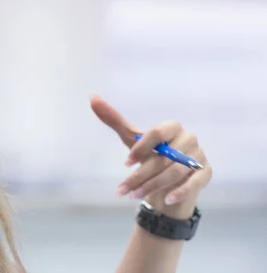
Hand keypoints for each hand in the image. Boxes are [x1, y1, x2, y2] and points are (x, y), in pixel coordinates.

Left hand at [90, 94, 212, 218]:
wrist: (169, 180)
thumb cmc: (150, 155)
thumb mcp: (131, 139)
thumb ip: (114, 119)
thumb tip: (91, 97)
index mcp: (172, 126)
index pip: (157, 133)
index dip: (140, 148)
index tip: (126, 163)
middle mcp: (188, 138)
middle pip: (163, 157)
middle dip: (140, 175)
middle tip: (122, 189)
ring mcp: (199, 156)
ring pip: (175, 172)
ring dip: (152, 186)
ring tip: (133, 195)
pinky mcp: (206, 173)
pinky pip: (194, 182)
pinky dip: (180, 191)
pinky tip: (166, 199)